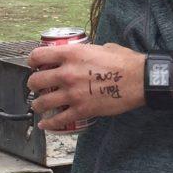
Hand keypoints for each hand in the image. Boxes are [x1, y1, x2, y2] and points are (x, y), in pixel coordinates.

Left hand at [27, 43, 144, 129]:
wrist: (139, 80)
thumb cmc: (125, 61)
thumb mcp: (103, 47)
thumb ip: (87, 52)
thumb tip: (83, 55)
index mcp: (71, 54)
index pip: (38, 56)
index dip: (32, 61)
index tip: (34, 64)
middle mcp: (67, 73)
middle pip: (35, 81)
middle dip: (33, 84)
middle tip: (37, 86)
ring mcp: (72, 94)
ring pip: (41, 103)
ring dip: (38, 105)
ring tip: (40, 105)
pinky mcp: (81, 110)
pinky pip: (57, 120)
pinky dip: (49, 125)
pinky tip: (46, 125)